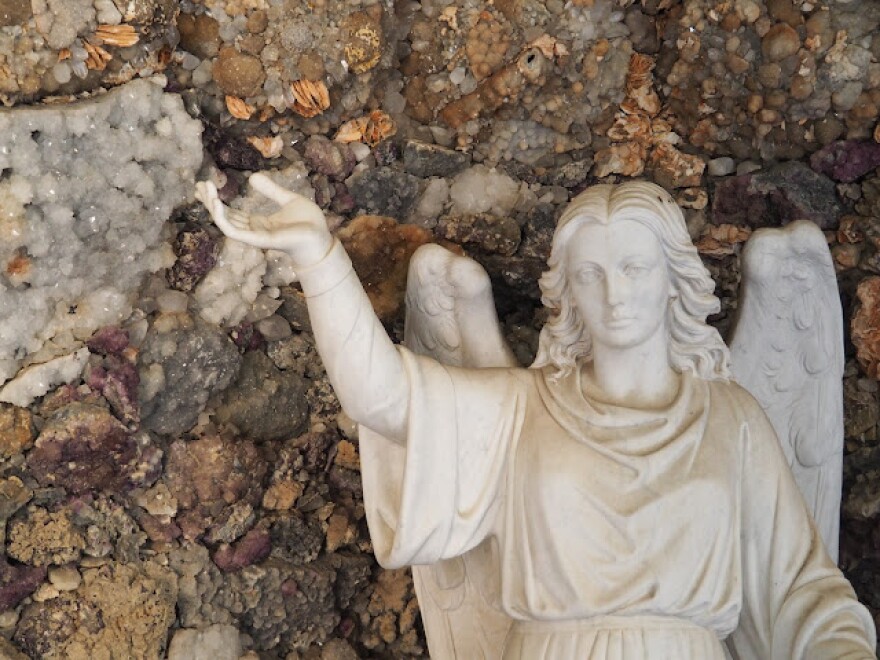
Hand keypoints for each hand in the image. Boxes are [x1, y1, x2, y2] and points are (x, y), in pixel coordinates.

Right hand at [195, 173, 332, 267]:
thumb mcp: (288, 200)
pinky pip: (234, 232)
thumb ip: (271, 190)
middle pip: (225, 218)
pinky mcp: (259, 240)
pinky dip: (222, 219)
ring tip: (206, 190)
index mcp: (259, 223)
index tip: (205, 185)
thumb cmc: (309, 223)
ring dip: (213, 208)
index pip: (231, 213)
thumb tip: (252, 177)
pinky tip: (216, 204)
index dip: (217, 201)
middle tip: (198, 185)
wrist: (321, 237)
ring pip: (225, 224)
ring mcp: (255, 237)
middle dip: (210, 202)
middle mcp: (254, 231)